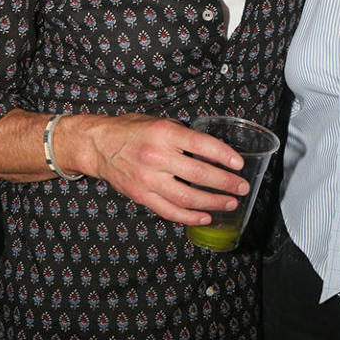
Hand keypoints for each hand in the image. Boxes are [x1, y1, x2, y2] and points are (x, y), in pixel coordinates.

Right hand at [68, 114, 249, 223]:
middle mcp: (156, 156)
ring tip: (230, 203)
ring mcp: (148, 179)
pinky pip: (170, 211)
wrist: (98, 145)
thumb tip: (215, 151)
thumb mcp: (160, 122)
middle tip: (241, 188)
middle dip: (225, 183)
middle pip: (199, 174)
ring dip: (213, 202)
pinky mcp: (142, 196)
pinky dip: (190, 216)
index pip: (202, 145)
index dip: (224, 156)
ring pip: (187, 197)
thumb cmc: (131, 131)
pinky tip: (205, 216)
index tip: (239, 164)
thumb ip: (184, 136)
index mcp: (164, 133)